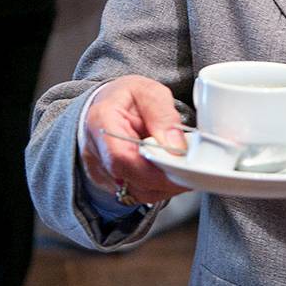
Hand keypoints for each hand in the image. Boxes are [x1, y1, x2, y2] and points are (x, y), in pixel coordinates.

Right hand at [80, 75, 190, 204]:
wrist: (108, 102)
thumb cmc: (127, 96)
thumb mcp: (149, 91)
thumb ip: (164, 115)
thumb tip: (176, 146)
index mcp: (101, 121)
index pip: (122, 156)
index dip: (154, 169)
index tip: (181, 169)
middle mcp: (94, 150)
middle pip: (130, 179)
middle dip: (165, 179)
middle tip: (191, 171)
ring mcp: (99, 169)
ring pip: (134, 192)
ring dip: (162, 187)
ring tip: (181, 169)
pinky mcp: (108, 182)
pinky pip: (134, 194)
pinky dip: (155, 188)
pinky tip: (167, 174)